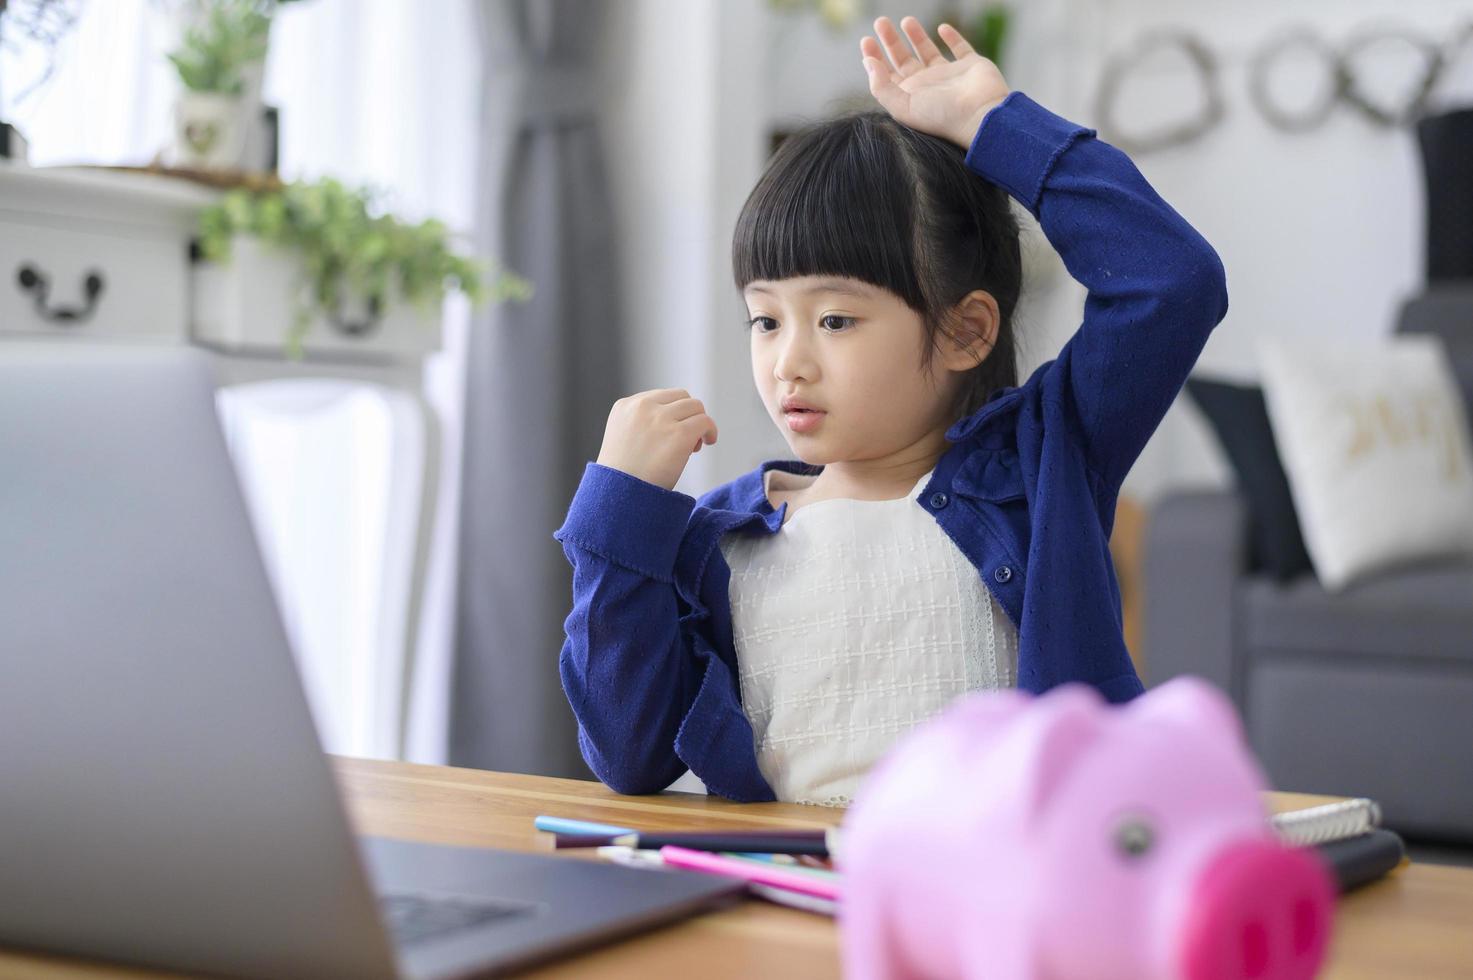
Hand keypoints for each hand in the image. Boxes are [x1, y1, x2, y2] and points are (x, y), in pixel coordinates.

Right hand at [595, 388, 717, 490]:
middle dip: (687, 416)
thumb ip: (644, 424)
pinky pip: (705, 421)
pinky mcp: (679, 434)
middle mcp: (642, 407)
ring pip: (696, 406)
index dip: (672, 414)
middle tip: (687, 441)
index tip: (671, 435)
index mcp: (625, 406)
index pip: (660, 397)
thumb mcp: (625, 439)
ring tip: (695, 446)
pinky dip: (710, 431)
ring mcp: (660, 419)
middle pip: (681, 397)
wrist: (619, 498)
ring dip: (699, 424)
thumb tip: (680, 420)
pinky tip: (708, 443)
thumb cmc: (623, 478)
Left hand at [860, 15, 1011, 149]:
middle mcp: (928, 85)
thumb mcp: (904, 107)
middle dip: (891, 41)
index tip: (866, 40)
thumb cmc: (942, 116)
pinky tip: (942, 28)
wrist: (980, 115)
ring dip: (916, 36)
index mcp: (910, 96)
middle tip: (880, 22)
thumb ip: (882, 87)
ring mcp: (949, 75)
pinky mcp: (970, 65)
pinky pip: (960, 48)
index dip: (875, 58)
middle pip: (904, 59)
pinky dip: (952, 37)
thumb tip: (868, 62)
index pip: (887, 75)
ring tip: (906, 20)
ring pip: (928, 52)